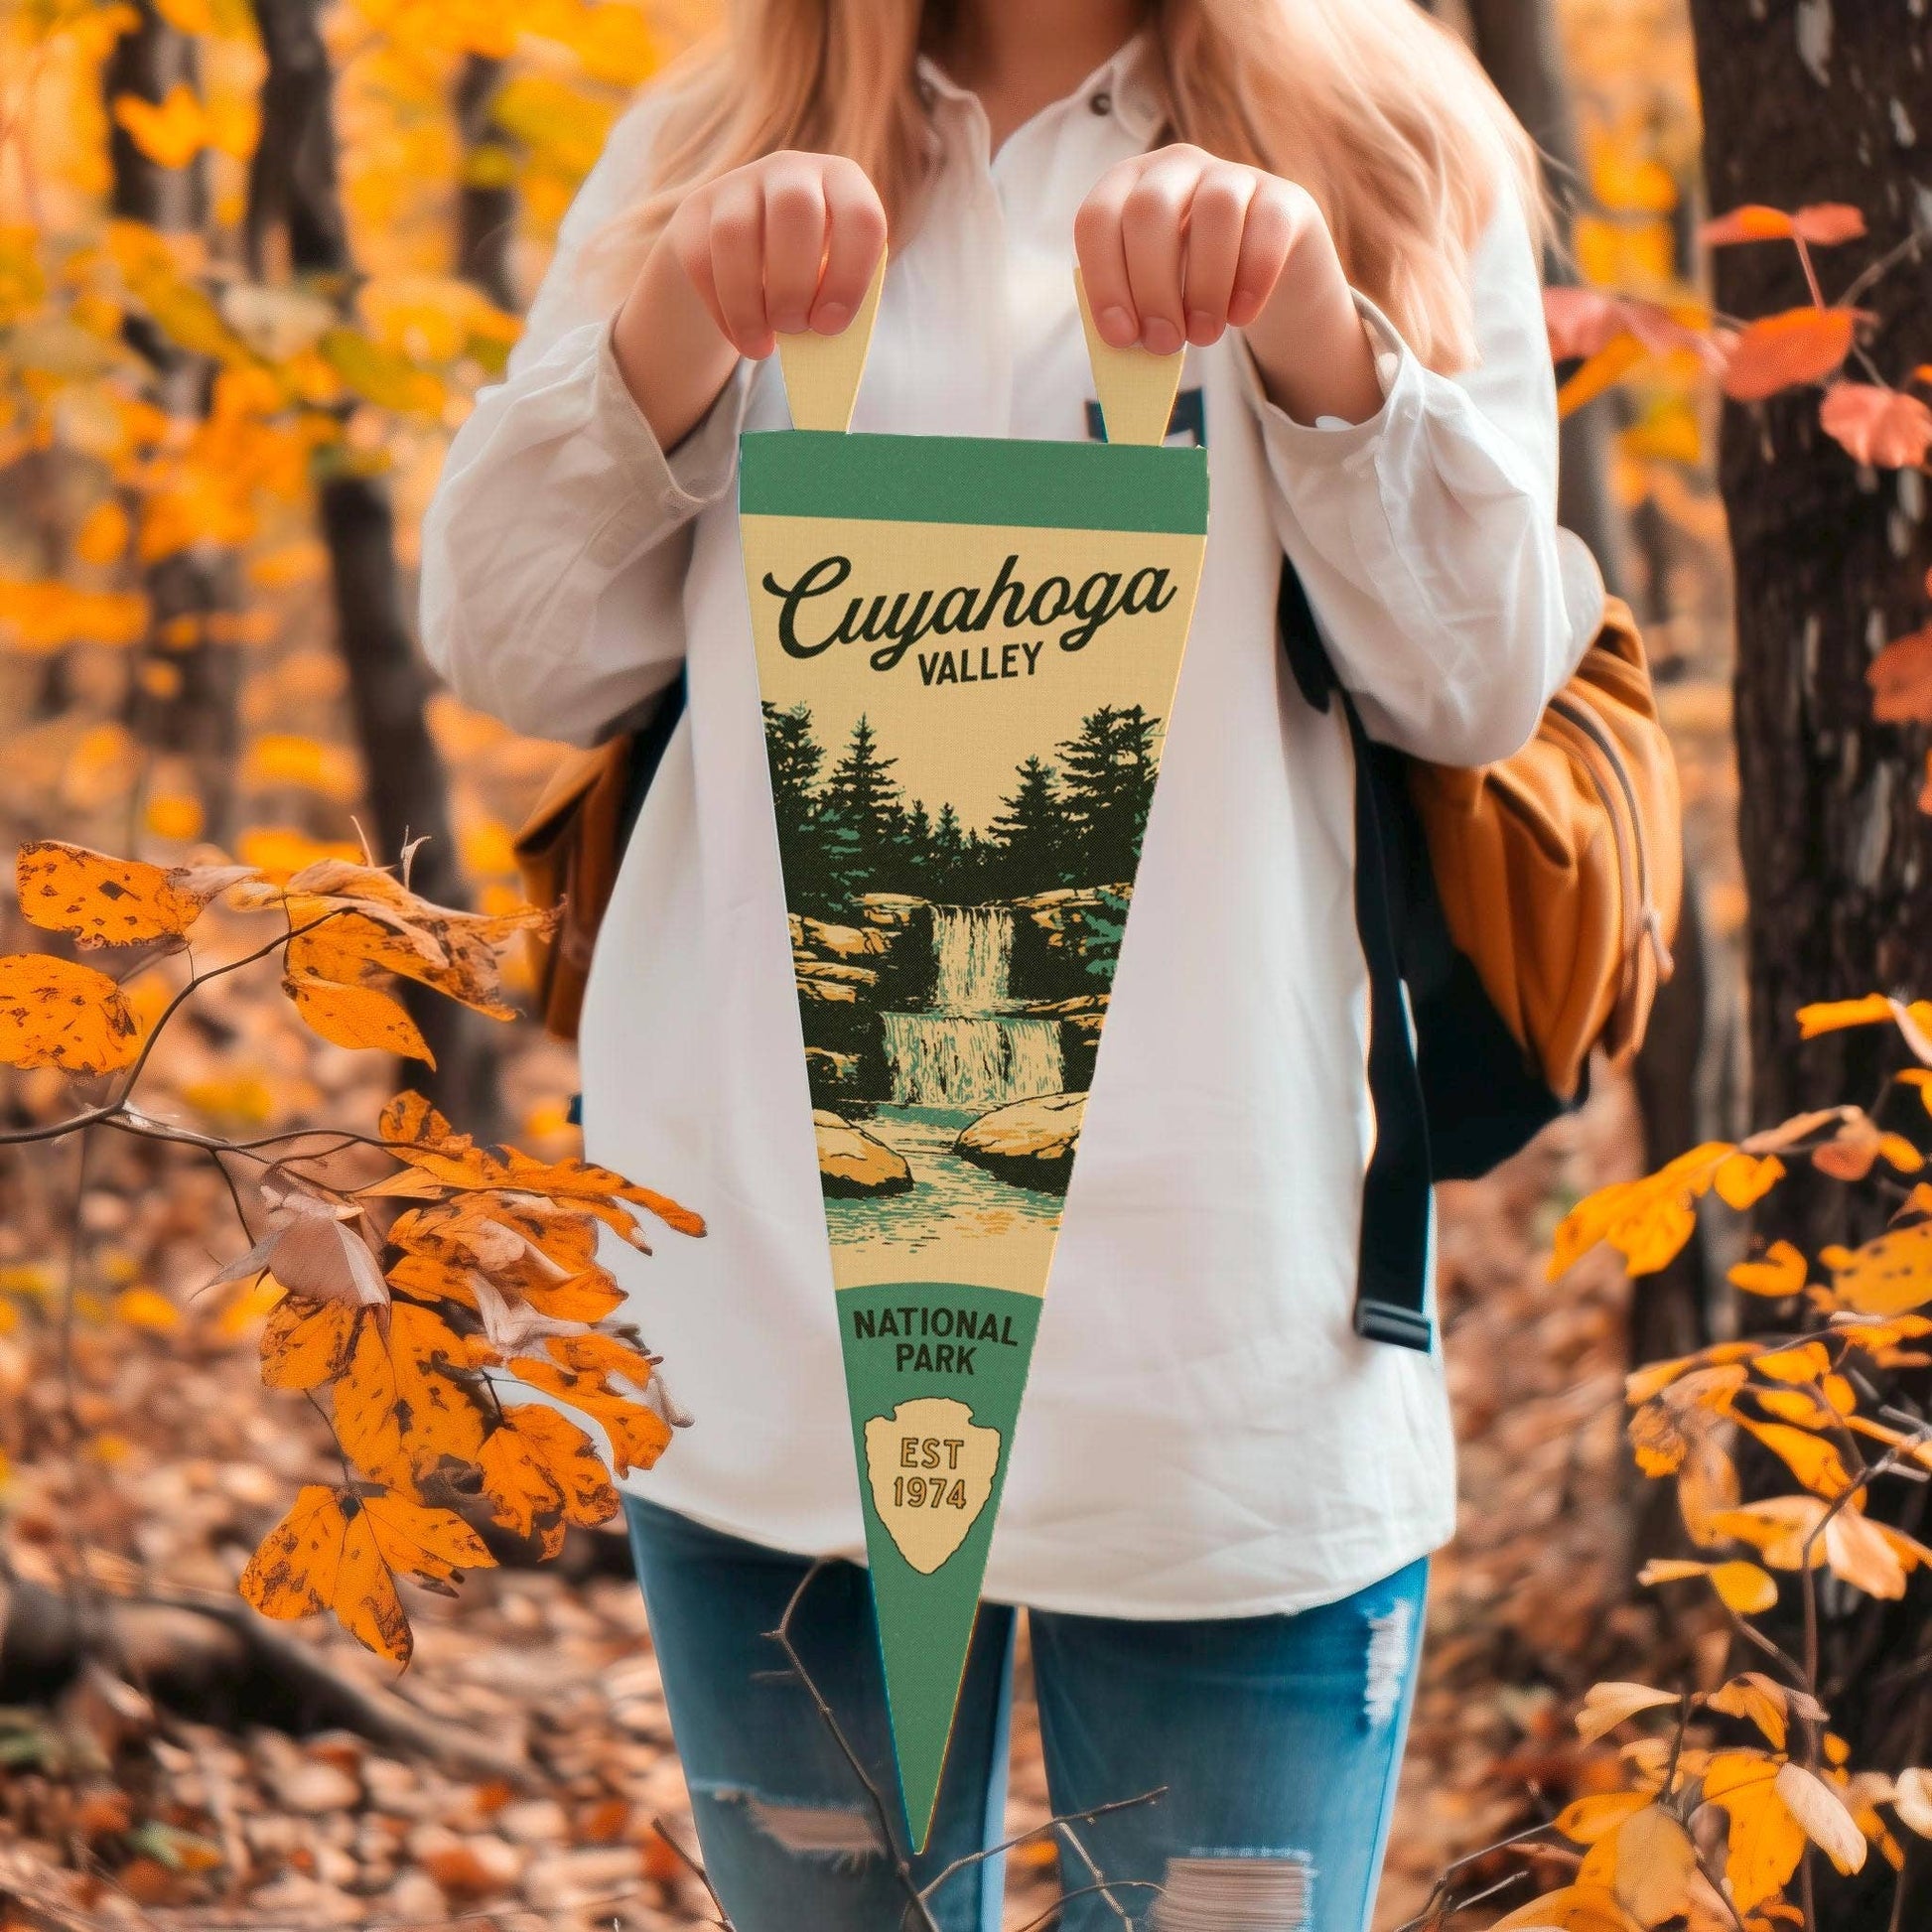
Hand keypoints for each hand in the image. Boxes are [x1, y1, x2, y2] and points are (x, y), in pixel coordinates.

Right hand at [659, 149, 886, 358]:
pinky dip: (722, 309)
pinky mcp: (697, 209)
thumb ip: (834, 300)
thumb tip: (819, 336)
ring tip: (761, 346)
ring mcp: (738, 182)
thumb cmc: (812, 276)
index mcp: (842, 182)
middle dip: (794, 283)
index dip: (849, 276)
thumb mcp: (833, 280)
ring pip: (735, 233)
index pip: (859, 216)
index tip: (830, 325)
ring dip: (748, 303)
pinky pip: (701, 260)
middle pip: (794, 208)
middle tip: (795, 329)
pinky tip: (741, 337)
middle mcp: (791, 170)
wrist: (752, 257)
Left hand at [1072, 144, 1383, 425]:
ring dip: (1205, 286)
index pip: (1098, 218)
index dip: (1105, 280)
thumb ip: (1133, 312)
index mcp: (1126, 187)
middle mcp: (1175, 167)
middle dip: (1152, 288)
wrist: (1260, 275)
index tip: (1122, 336)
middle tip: (1164, 343)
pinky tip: (1241, 317)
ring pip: (1215, 211)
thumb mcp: (1151, 294)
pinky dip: (1252, 279)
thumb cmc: (1187, 287)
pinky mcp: (1282, 198)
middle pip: (1151, 210)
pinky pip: (1268, 228)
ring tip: (1203, 336)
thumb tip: (1129, 342)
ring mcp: (1231, 175)